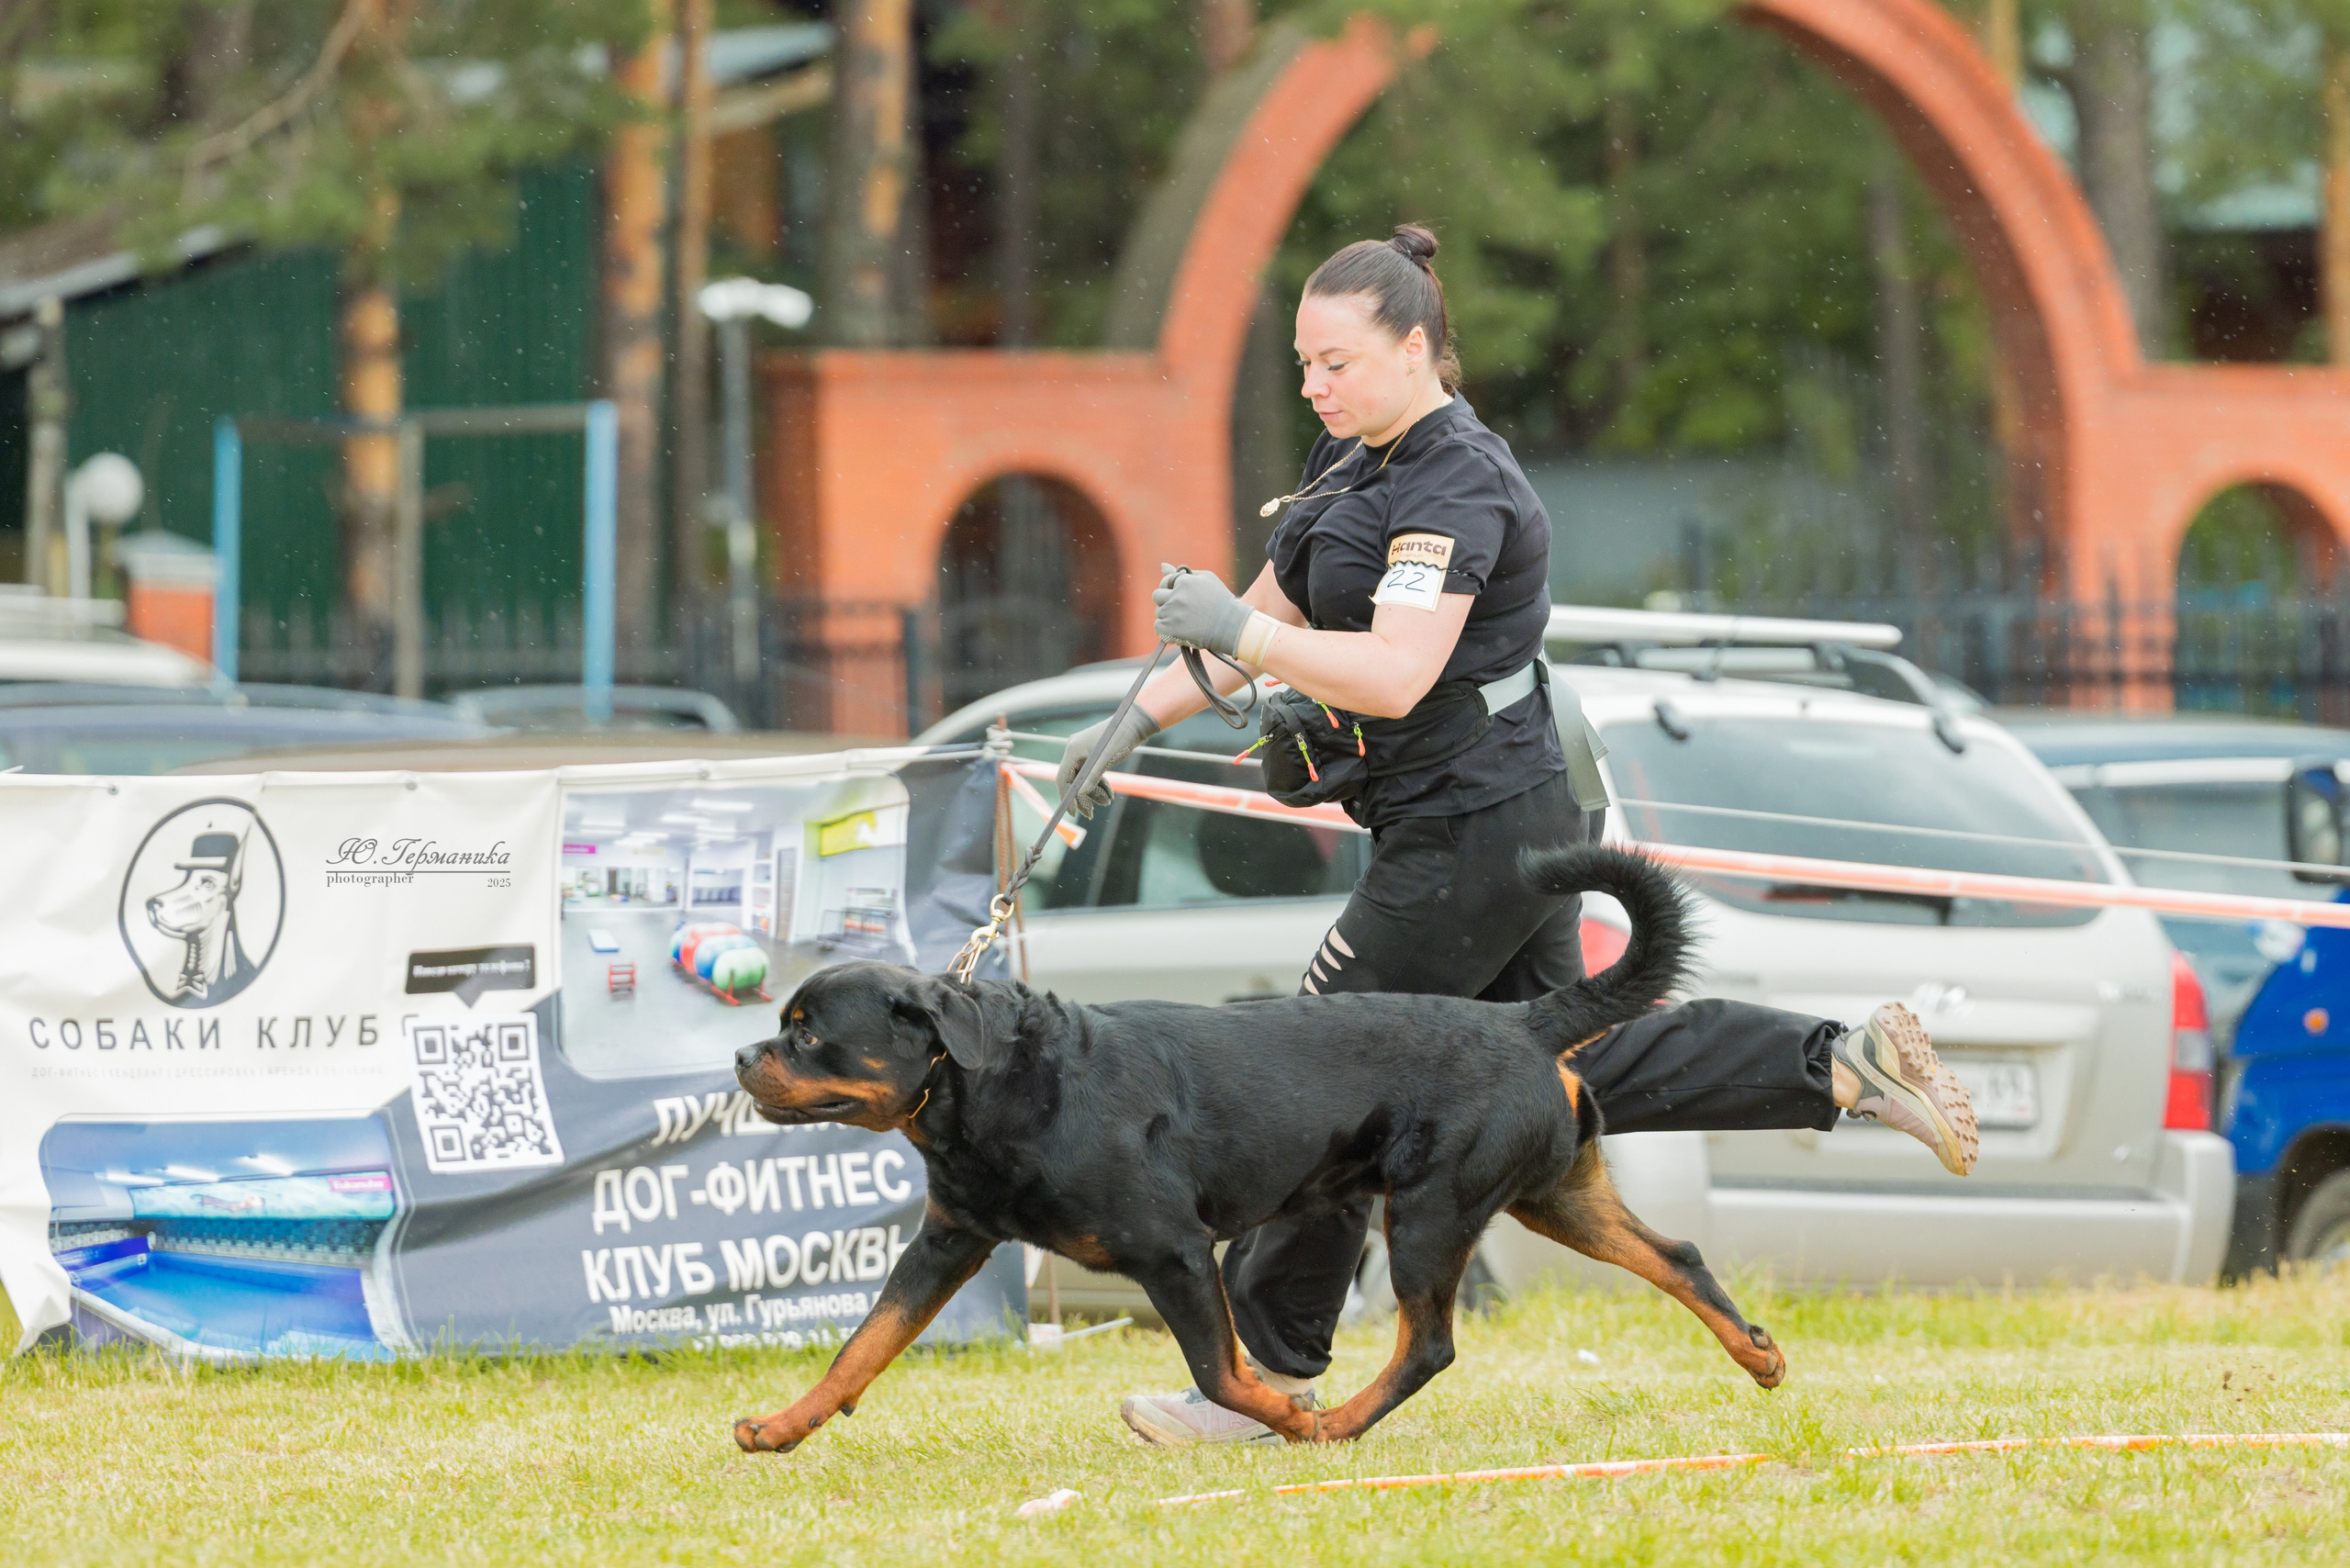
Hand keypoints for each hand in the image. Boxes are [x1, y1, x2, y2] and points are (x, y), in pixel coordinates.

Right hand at [1055, 703, 1160, 817]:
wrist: (1135, 723)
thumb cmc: (1120, 737)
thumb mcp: (1107, 758)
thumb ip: (1093, 775)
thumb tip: (1081, 793)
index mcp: (1073, 750)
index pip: (1062, 778)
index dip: (1066, 796)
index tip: (1073, 812)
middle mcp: (1075, 751)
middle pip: (1072, 780)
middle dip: (1082, 797)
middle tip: (1091, 814)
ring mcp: (1084, 753)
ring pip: (1084, 779)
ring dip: (1094, 792)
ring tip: (1107, 801)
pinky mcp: (1094, 754)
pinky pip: (1092, 774)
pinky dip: (1099, 783)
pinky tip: (1110, 794)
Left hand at [1152, 564, 1253, 657]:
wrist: (1230, 626)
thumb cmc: (1220, 601)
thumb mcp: (1206, 579)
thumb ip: (1183, 572)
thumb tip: (1162, 565)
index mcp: (1184, 581)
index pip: (1164, 581)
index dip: (1171, 588)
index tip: (1181, 596)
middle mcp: (1176, 596)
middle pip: (1157, 596)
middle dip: (1166, 600)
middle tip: (1182, 608)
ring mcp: (1172, 613)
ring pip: (1159, 612)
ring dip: (1169, 615)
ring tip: (1186, 620)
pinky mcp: (1169, 629)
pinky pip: (1158, 626)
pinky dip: (1167, 629)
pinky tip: (1181, 628)